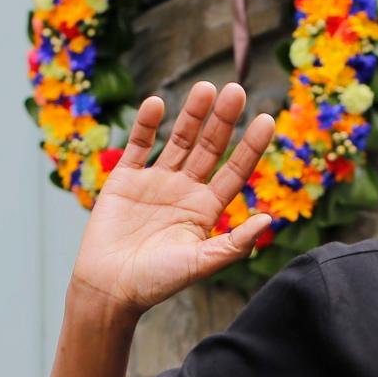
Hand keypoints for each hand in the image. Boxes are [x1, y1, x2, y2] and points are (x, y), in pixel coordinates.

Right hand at [69, 81, 275, 317]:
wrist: (108, 288)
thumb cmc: (156, 282)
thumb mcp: (200, 264)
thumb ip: (234, 244)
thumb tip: (268, 218)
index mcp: (206, 209)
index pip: (236, 171)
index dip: (251, 146)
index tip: (268, 119)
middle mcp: (185, 190)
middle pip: (209, 147)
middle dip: (223, 120)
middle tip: (236, 90)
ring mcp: (155, 181)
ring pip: (178, 140)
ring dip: (191, 115)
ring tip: (205, 88)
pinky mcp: (125, 179)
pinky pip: (138, 146)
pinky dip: (146, 124)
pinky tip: (156, 103)